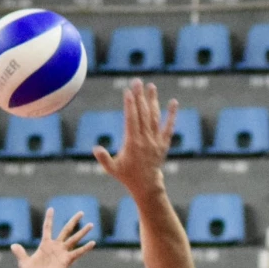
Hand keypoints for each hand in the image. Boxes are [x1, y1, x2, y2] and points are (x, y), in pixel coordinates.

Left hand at [12, 209, 95, 267]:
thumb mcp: (24, 264)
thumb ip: (20, 253)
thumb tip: (13, 245)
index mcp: (45, 245)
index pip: (48, 228)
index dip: (49, 218)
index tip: (51, 208)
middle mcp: (55, 247)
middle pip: (66, 230)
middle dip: (73, 221)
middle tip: (81, 212)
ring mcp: (62, 254)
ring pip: (74, 239)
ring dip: (82, 232)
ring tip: (91, 224)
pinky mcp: (66, 261)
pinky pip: (77, 253)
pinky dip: (85, 248)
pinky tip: (93, 243)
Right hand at [94, 79, 178, 200]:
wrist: (146, 186)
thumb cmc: (127, 176)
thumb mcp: (112, 169)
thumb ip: (104, 159)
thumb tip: (95, 148)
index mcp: (132, 143)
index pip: (131, 119)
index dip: (130, 105)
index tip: (128, 91)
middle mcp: (145, 139)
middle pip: (143, 113)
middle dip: (140, 97)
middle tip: (137, 81)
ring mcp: (156, 140)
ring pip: (155, 117)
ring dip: (153, 101)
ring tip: (151, 86)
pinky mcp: (164, 143)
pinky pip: (169, 127)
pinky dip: (171, 115)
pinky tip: (174, 102)